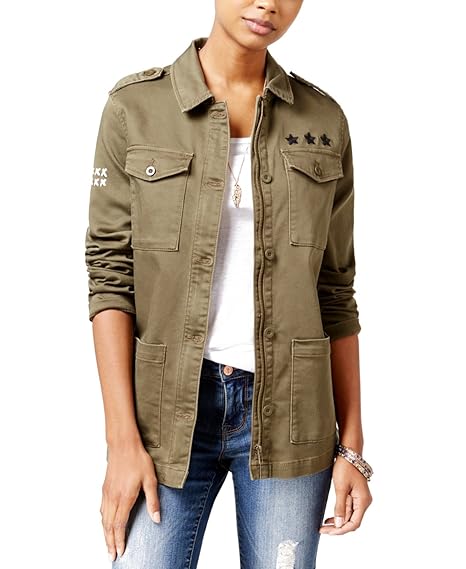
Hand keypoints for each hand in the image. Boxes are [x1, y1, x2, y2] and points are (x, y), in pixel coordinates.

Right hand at [101, 442, 160, 560]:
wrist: (123, 445)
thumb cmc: (137, 459)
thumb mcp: (150, 479)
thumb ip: (153, 500)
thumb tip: (156, 518)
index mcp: (124, 498)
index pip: (119, 525)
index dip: (119, 540)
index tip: (120, 551)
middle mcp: (113, 498)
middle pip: (108, 526)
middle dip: (110, 542)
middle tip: (111, 555)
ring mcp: (107, 493)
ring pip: (103, 519)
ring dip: (105, 533)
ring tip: (108, 544)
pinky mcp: (105, 488)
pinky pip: (101, 509)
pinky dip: (103, 521)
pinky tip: (105, 523)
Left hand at [319, 455, 371, 534]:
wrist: (348, 452)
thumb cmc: (345, 467)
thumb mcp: (340, 487)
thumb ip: (340, 507)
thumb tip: (339, 524)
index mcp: (363, 501)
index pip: (353, 523)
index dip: (340, 530)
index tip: (327, 532)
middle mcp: (363, 502)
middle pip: (351, 521)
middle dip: (337, 528)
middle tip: (322, 530)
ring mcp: (360, 498)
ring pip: (349, 516)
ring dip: (338, 522)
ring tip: (324, 526)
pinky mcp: (355, 494)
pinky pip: (348, 509)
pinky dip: (340, 514)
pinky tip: (330, 518)